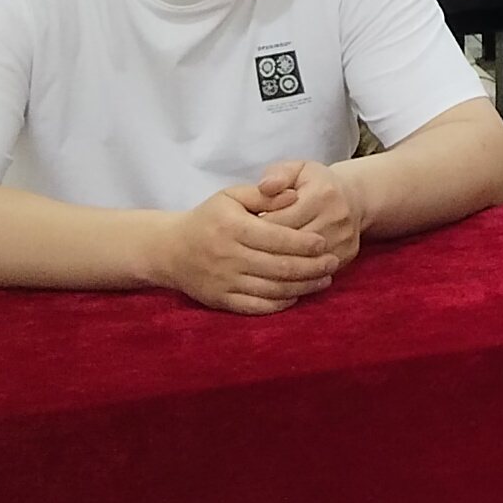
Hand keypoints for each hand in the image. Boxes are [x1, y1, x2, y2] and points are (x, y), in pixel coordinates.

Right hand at [154, 182, 347, 312]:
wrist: (170, 250)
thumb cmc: (208, 218)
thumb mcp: (232, 196)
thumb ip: (264, 195)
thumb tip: (294, 196)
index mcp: (234, 228)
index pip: (278, 239)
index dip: (305, 243)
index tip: (324, 244)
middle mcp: (229, 257)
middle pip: (280, 267)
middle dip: (312, 267)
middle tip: (332, 263)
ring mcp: (224, 282)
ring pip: (272, 289)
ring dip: (303, 287)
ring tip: (324, 280)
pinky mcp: (221, 300)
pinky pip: (256, 307)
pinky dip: (280, 304)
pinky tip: (297, 295)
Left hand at [248, 158, 368, 272]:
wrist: (353, 198)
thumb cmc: (316, 183)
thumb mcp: (296, 170)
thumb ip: (277, 175)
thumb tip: (264, 187)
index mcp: (321, 193)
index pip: (280, 219)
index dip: (255, 228)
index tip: (240, 233)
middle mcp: (336, 217)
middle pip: (291, 244)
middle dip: (264, 249)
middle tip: (244, 252)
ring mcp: (344, 238)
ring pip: (303, 262)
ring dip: (278, 266)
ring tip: (258, 263)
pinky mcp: (347, 255)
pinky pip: (316, 272)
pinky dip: (296, 275)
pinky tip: (278, 273)